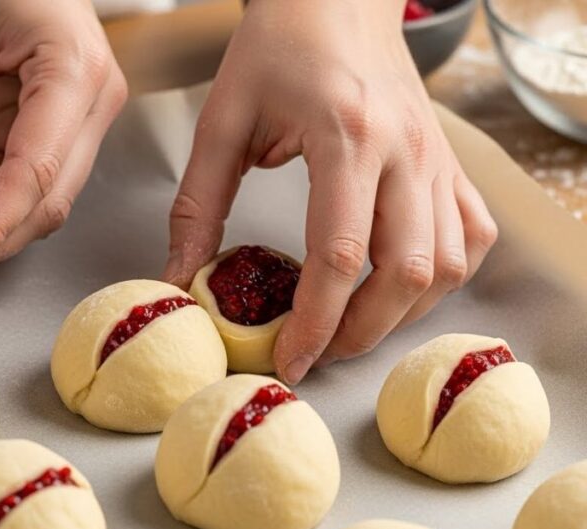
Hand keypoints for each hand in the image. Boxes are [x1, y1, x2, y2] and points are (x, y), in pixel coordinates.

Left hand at [163, 0, 497, 382]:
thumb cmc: (277, 48)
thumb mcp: (222, 120)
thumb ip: (197, 204)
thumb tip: (179, 277)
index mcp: (346, 136)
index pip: (339, 255)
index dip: (313, 322)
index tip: (287, 358)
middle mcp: (405, 151)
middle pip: (404, 273)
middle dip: (360, 332)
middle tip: (317, 353)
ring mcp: (437, 158)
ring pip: (447, 264)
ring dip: (402, 313)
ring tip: (352, 328)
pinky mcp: (449, 162)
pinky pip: (471, 236)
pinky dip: (443, 276)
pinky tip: (402, 285)